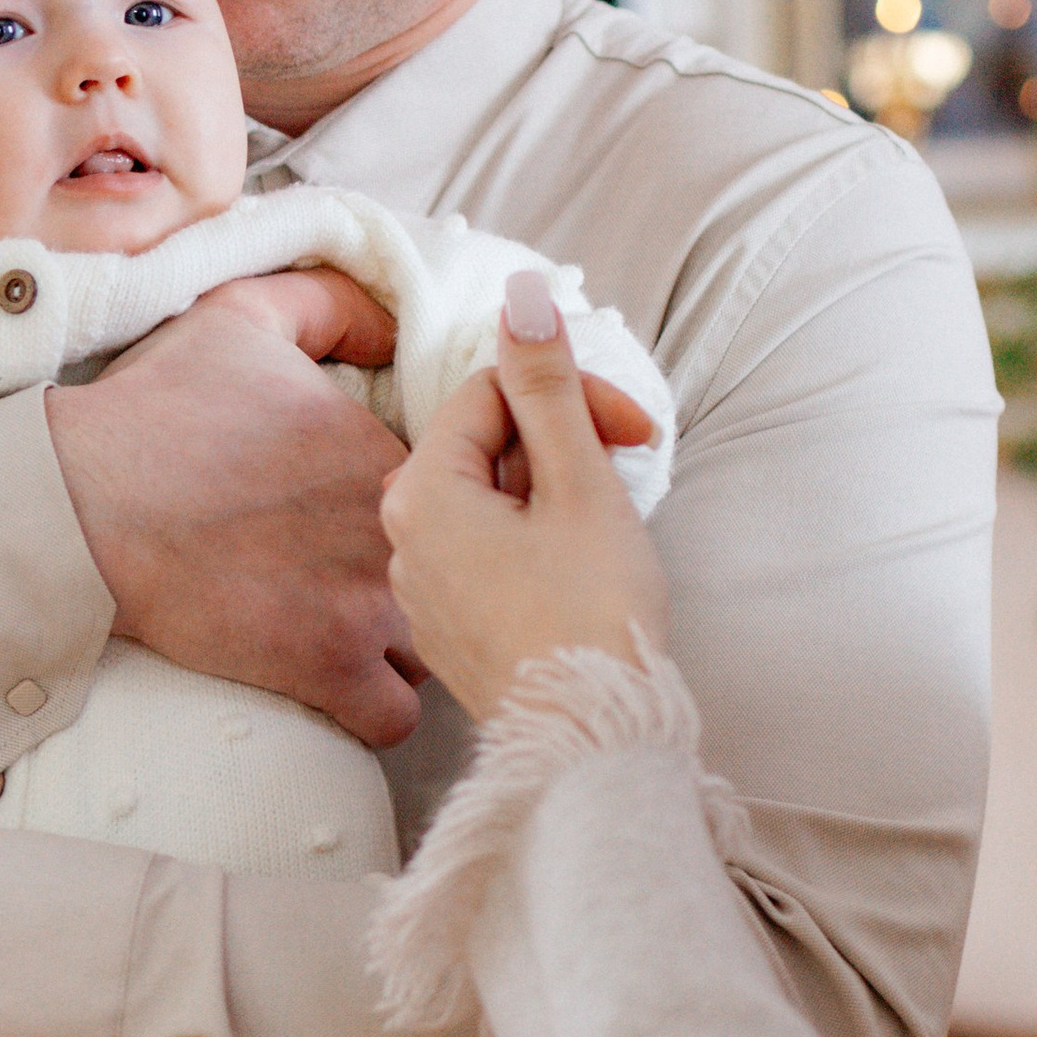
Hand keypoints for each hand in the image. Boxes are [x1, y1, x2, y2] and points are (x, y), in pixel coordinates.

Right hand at [48, 268, 422, 749]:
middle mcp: (399, 530)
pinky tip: (344, 685)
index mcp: (391, 453)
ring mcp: (367, 605)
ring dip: (407, 646)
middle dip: (434, 576)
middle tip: (368, 574)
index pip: (464, 493)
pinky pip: (396, 717)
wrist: (84, 503)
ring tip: (355, 631)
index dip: (443, 505)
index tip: (395, 513)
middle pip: (459, 574)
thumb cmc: (155, 410)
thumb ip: (335, 306)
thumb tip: (393, 324)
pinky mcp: (325, 670)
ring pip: (437, 648)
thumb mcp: (244, 317)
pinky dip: (377, 709)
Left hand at [380, 287, 667, 723]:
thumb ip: (548, 385)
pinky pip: (488, 556)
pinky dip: (535, 545)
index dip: (569, 396)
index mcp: (422, 493)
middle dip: (561, 444)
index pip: (491, 393)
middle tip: (629, 469)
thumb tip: (522, 296)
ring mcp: (423, 590)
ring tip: (607, 531)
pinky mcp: (451, 629)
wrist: (591, 740)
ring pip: (489, 501)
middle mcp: (403, 539)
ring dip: (553, 494)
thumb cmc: (590, 614)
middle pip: (484, 445)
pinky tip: (580, 575)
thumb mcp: (579, 481)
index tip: (633, 430)